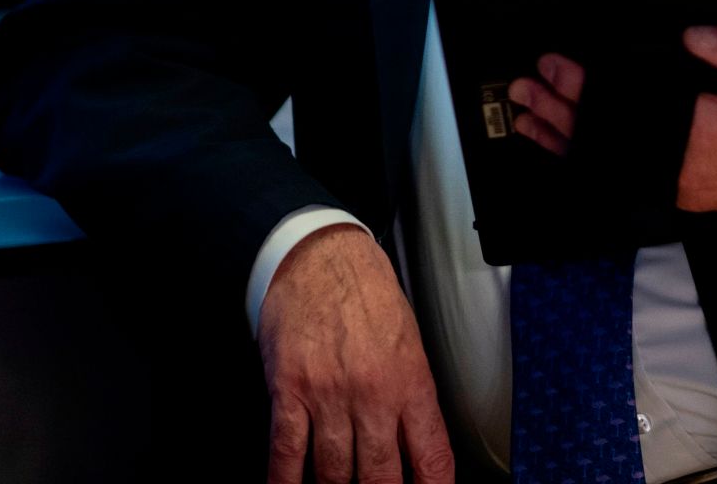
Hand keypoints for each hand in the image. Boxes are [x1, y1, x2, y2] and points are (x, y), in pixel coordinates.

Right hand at [258, 222, 456, 483]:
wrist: (321, 255)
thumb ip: (412, 398)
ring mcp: (329, 395)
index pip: (431, 458)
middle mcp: (373, 394)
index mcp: (411, 382)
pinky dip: (286, 482)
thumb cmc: (366, 294)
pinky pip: (286, 451)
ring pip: (333, 472)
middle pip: (379, 477)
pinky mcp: (289, 390)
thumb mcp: (409, 343)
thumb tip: (413, 450)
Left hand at [504, 28, 716, 225]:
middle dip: (563, 111)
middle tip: (526, 86)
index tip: (557, 66)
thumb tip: (691, 36)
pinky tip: (566, 150)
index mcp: (710, 132)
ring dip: (567, 138)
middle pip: (612, 140)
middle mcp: (690, 168)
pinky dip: (593, 162)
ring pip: (614, 164)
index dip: (588, 87)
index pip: (632, 108)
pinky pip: (628, 177)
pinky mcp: (687, 194)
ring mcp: (686, 187)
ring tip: (527, 116)